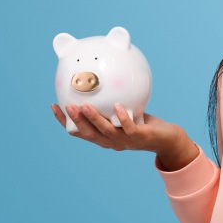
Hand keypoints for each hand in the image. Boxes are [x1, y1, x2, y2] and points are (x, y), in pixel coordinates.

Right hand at [50, 103, 199, 170]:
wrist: (168, 139)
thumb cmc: (145, 124)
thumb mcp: (124, 111)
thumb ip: (112, 101)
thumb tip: (102, 80)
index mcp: (104, 138)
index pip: (79, 132)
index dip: (65, 121)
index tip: (53, 106)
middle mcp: (111, 142)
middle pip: (88, 134)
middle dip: (75, 121)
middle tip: (66, 106)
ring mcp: (126, 141)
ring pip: (106, 131)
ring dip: (94, 119)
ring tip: (85, 105)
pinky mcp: (140, 137)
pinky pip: (129, 127)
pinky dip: (122, 117)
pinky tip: (117, 105)